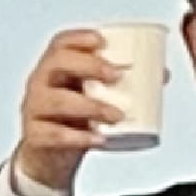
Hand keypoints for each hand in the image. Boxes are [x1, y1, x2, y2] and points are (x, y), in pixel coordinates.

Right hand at [8, 28, 126, 195]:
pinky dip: (78, 137)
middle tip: (117, 76)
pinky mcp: (35, 136)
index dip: (79, 38)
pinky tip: (98, 139)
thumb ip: (121, 84)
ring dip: (90, 106)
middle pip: (57, 63)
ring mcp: (34, 109)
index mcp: (55, 67)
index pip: (61, 44)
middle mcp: (40, 83)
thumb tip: (162, 74)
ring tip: (116, 115)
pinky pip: (54, 134)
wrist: (50, 157)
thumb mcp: (93, 96)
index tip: (102, 42)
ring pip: (57, 101)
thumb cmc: (73, 120)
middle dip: (88, 65)